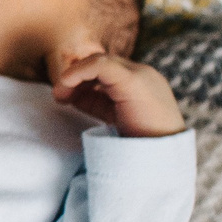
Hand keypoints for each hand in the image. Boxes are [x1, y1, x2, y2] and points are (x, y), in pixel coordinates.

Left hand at [49, 48, 184, 137]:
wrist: (161, 159)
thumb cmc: (138, 146)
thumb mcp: (115, 120)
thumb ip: (99, 104)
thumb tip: (72, 97)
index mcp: (141, 85)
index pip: (106, 73)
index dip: (83, 83)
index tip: (66, 100)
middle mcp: (143, 76)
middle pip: (102, 65)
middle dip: (77, 77)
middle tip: (59, 96)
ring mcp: (141, 76)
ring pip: (100, 61)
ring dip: (75, 76)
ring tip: (60, 95)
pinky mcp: (133, 81)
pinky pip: (101, 64)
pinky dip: (79, 72)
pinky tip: (66, 84)